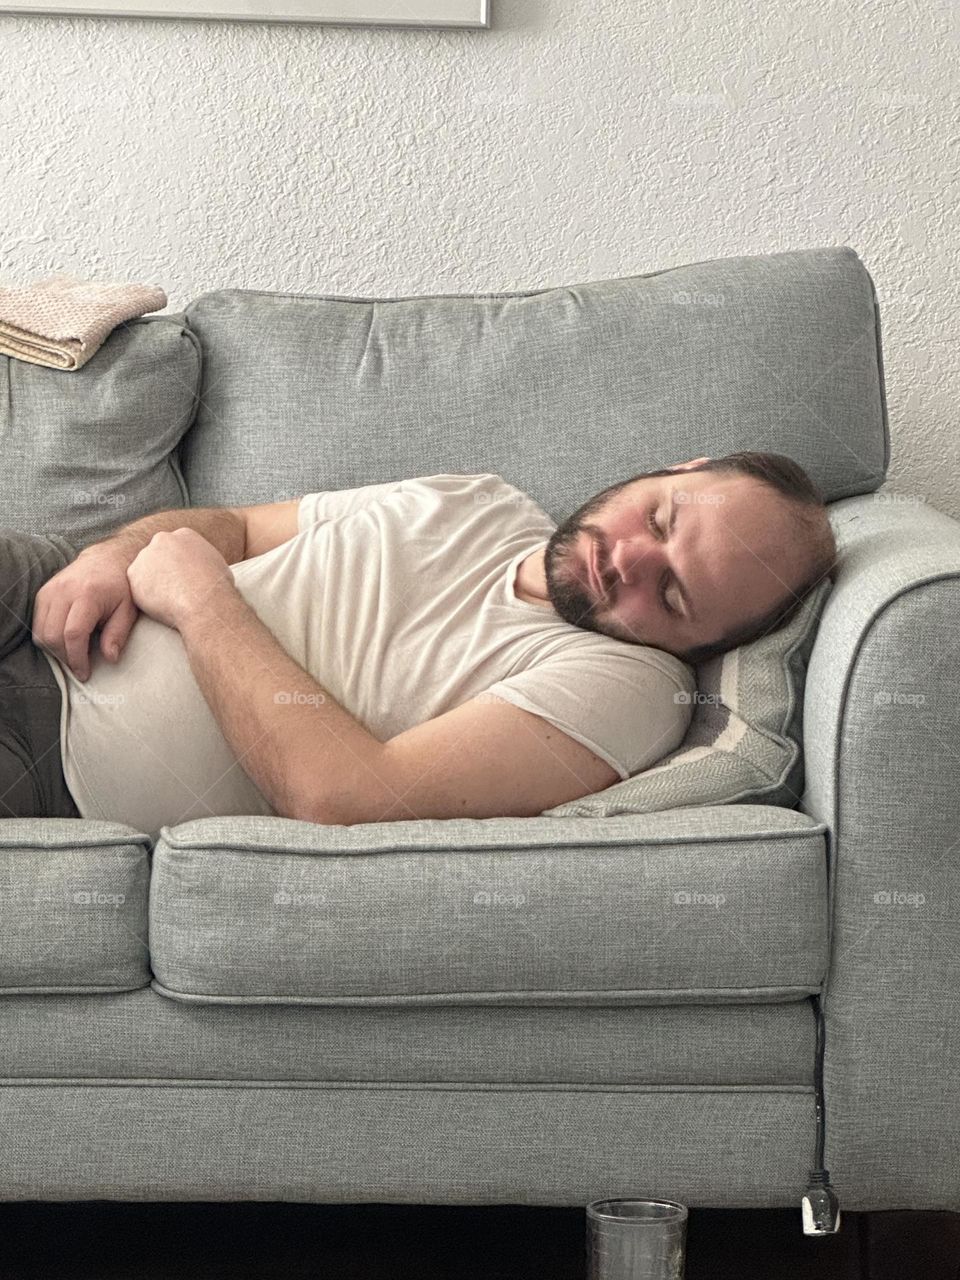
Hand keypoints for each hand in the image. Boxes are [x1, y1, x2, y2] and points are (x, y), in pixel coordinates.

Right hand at [32, 545, 140, 681]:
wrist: (107, 559)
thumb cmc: (121, 585)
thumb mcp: (128, 610)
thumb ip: (118, 634)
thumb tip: (110, 658)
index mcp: (87, 595)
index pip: (74, 634)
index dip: (77, 658)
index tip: (84, 673)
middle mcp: (64, 591)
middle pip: (53, 635)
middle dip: (65, 657)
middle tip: (80, 666)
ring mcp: (50, 590)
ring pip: (41, 632)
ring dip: (55, 649)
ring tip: (73, 653)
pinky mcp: (43, 592)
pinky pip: (38, 623)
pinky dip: (48, 637)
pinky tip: (65, 640)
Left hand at [126, 529, 235, 630]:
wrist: (204, 601)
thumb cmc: (216, 588)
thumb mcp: (217, 565)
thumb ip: (202, 560)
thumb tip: (202, 568)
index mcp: (185, 534)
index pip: (176, 547)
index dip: (178, 565)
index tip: (183, 579)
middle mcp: (162, 539)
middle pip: (157, 556)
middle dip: (162, 571)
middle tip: (172, 590)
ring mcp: (145, 555)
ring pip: (144, 571)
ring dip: (152, 584)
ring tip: (169, 600)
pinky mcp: (133, 573)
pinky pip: (136, 587)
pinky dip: (145, 597)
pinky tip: (161, 605)